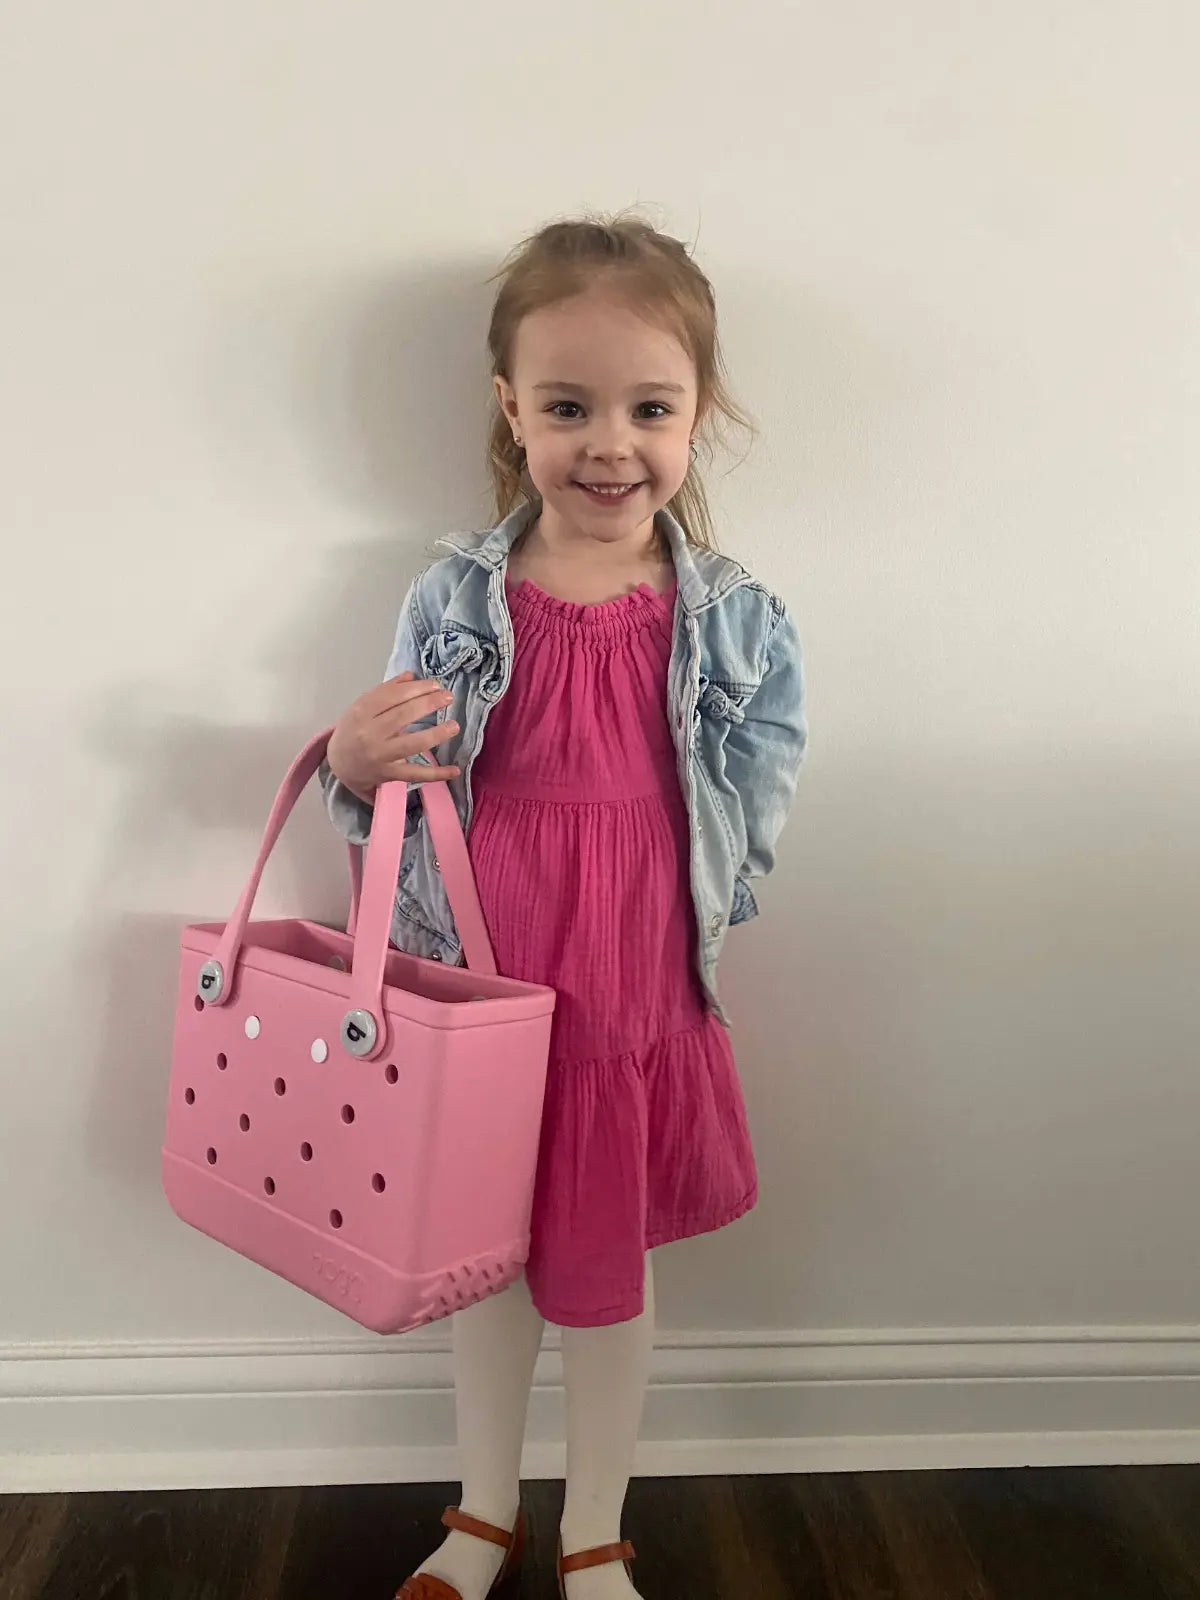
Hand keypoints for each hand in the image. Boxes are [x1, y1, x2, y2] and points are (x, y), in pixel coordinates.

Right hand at [327, 672, 460, 803]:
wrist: (338, 763)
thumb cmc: (353, 729)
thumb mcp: (362, 706)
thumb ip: (386, 690)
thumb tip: (411, 676)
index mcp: (361, 711)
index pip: (392, 696)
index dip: (417, 689)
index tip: (435, 685)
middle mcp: (369, 733)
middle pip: (403, 715)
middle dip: (429, 703)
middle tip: (448, 697)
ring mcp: (379, 755)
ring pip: (412, 743)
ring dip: (436, 734)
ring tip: (454, 726)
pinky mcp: (388, 774)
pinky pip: (415, 774)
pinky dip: (436, 774)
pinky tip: (454, 770)